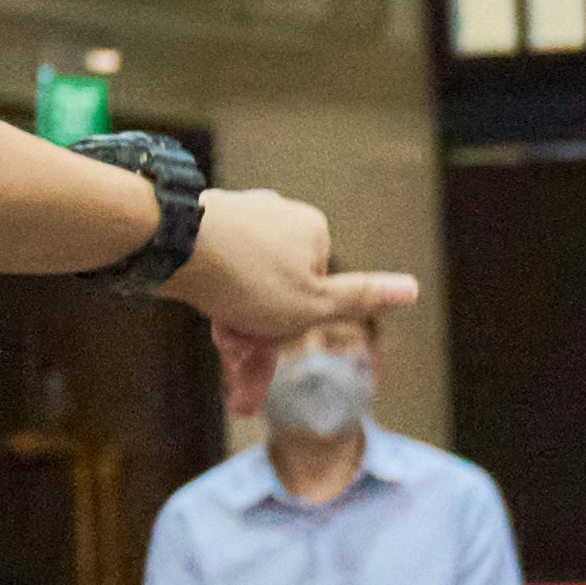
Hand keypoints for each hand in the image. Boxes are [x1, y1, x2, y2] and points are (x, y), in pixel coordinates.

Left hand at [169, 187, 412, 346]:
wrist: (171, 241)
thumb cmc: (245, 277)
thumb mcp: (312, 303)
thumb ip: (360, 297)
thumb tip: (413, 289)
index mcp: (313, 230)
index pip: (313, 292)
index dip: (291, 329)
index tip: (268, 352)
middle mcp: (280, 215)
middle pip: (276, 290)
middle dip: (258, 336)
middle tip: (236, 369)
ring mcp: (239, 215)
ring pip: (244, 282)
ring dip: (234, 323)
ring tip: (219, 353)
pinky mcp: (203, 222)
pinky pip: (216, 265)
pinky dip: (212, 295)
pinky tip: (201, 313)